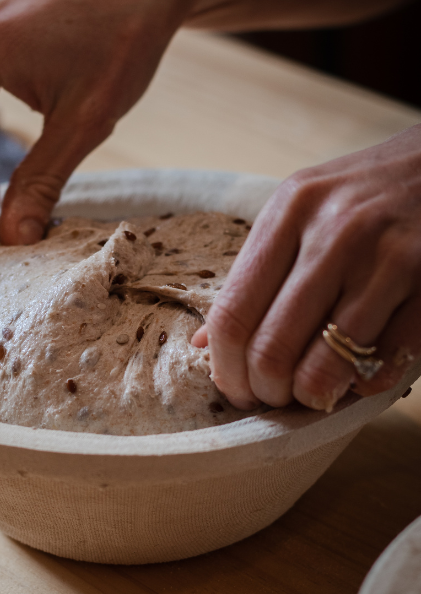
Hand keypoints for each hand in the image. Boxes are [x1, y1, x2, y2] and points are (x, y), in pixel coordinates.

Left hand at [193, 124, 420, 410]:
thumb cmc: (359, 196)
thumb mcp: (297, 213)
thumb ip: (253, 275)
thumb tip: (204, 343)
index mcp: (288, 213)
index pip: (232, 312)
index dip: (226, 368)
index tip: (234, 388)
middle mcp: (334, 234)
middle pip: (271, 348)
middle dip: (265, 391)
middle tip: (272, 397)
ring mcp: (387, 261)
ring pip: (325, 367)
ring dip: (311, 397)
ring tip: (312, 392)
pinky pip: (382, 364)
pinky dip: (362, 385)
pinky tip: (357, 373)